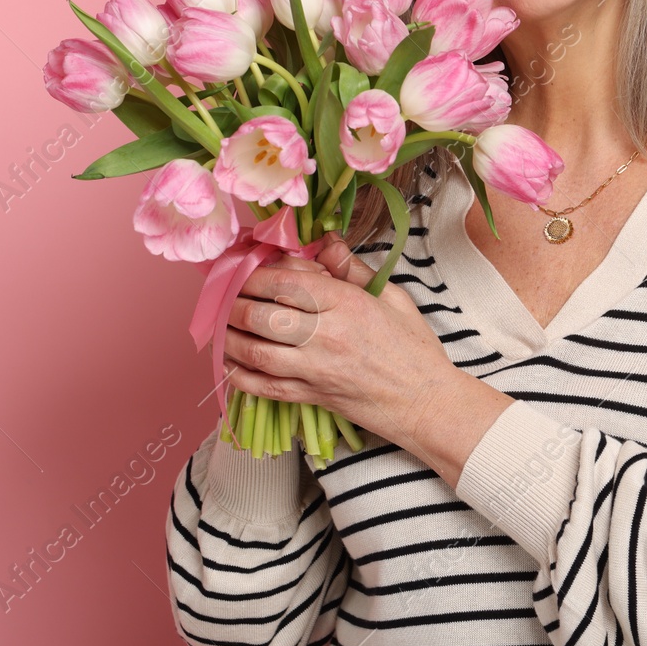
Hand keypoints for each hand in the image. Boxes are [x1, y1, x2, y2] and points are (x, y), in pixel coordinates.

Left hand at [222, 232, 460, 457]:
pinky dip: (238, 374)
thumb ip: (352, 269)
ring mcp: (314, 370)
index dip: (257, 272)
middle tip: (223, 291)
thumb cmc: (413, 348)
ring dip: (229, 335)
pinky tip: (228, 361)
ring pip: (255, 351)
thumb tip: (325, 243)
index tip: (245, 266)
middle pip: (262, 314)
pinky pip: (262, 387)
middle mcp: (326, 336)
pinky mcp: (310, 397)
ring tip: (220, 322)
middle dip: (234, 301)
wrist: (426, 403)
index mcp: (347, 304)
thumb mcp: (393, 297)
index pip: (286, 282)